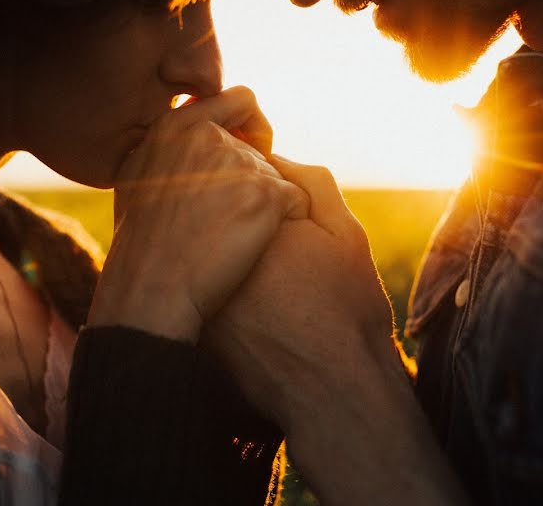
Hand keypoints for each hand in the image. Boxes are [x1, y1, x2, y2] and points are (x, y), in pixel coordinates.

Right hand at [88, 87, 308, 342]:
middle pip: (260, 146)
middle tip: (234, 214)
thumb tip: (199, 125)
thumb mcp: (136, 176)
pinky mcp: (267, 193)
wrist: (154, 288)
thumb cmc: (142, 243)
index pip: (238, 100)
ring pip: (277, 175)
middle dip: (256, 176)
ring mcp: (239, 162)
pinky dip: (285, 222)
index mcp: (175, 126)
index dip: (251, 127)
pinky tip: (255, 245)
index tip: (251, 152)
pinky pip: (295, 199)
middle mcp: (208, 135)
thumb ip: (169, 146)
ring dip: (265, 204)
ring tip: (232, 238)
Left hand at [201, 157, 396, 425]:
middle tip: (284, 258)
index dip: (264, 193)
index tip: (290, 224)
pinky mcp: (196, 322)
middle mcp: (216, 248)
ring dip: (224, 248)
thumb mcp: (346, 232)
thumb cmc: (347, 308)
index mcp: (252, 217)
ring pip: (205, 248)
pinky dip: (217, 284)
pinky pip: (200, 286)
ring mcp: (201, 288)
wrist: (331, 386)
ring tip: (273, 285)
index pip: (237, 178)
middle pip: (215, 211)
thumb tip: (274, 156)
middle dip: (236, 217)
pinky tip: (254, 307)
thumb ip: (311, 182)